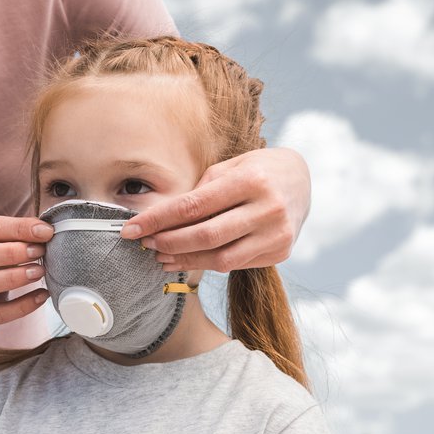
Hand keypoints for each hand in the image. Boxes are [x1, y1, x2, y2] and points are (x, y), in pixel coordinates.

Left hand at [119, 147, 309, 271]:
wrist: (302, 179)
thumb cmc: (256, 170)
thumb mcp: (229, 168)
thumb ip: (200, 193)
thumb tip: (159, 221)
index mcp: (251, 180)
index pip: (193, 206)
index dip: (158, 220)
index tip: (131, 229)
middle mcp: (268, 208)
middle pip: (205, 236)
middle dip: (168, 243)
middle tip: (145, 243)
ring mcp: (277, 234)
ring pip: (220, 259)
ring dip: (185, 259)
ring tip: (161, 256)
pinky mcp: (281, 252)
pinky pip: (235, 264)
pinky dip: (207, 263)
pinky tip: (188, 258)